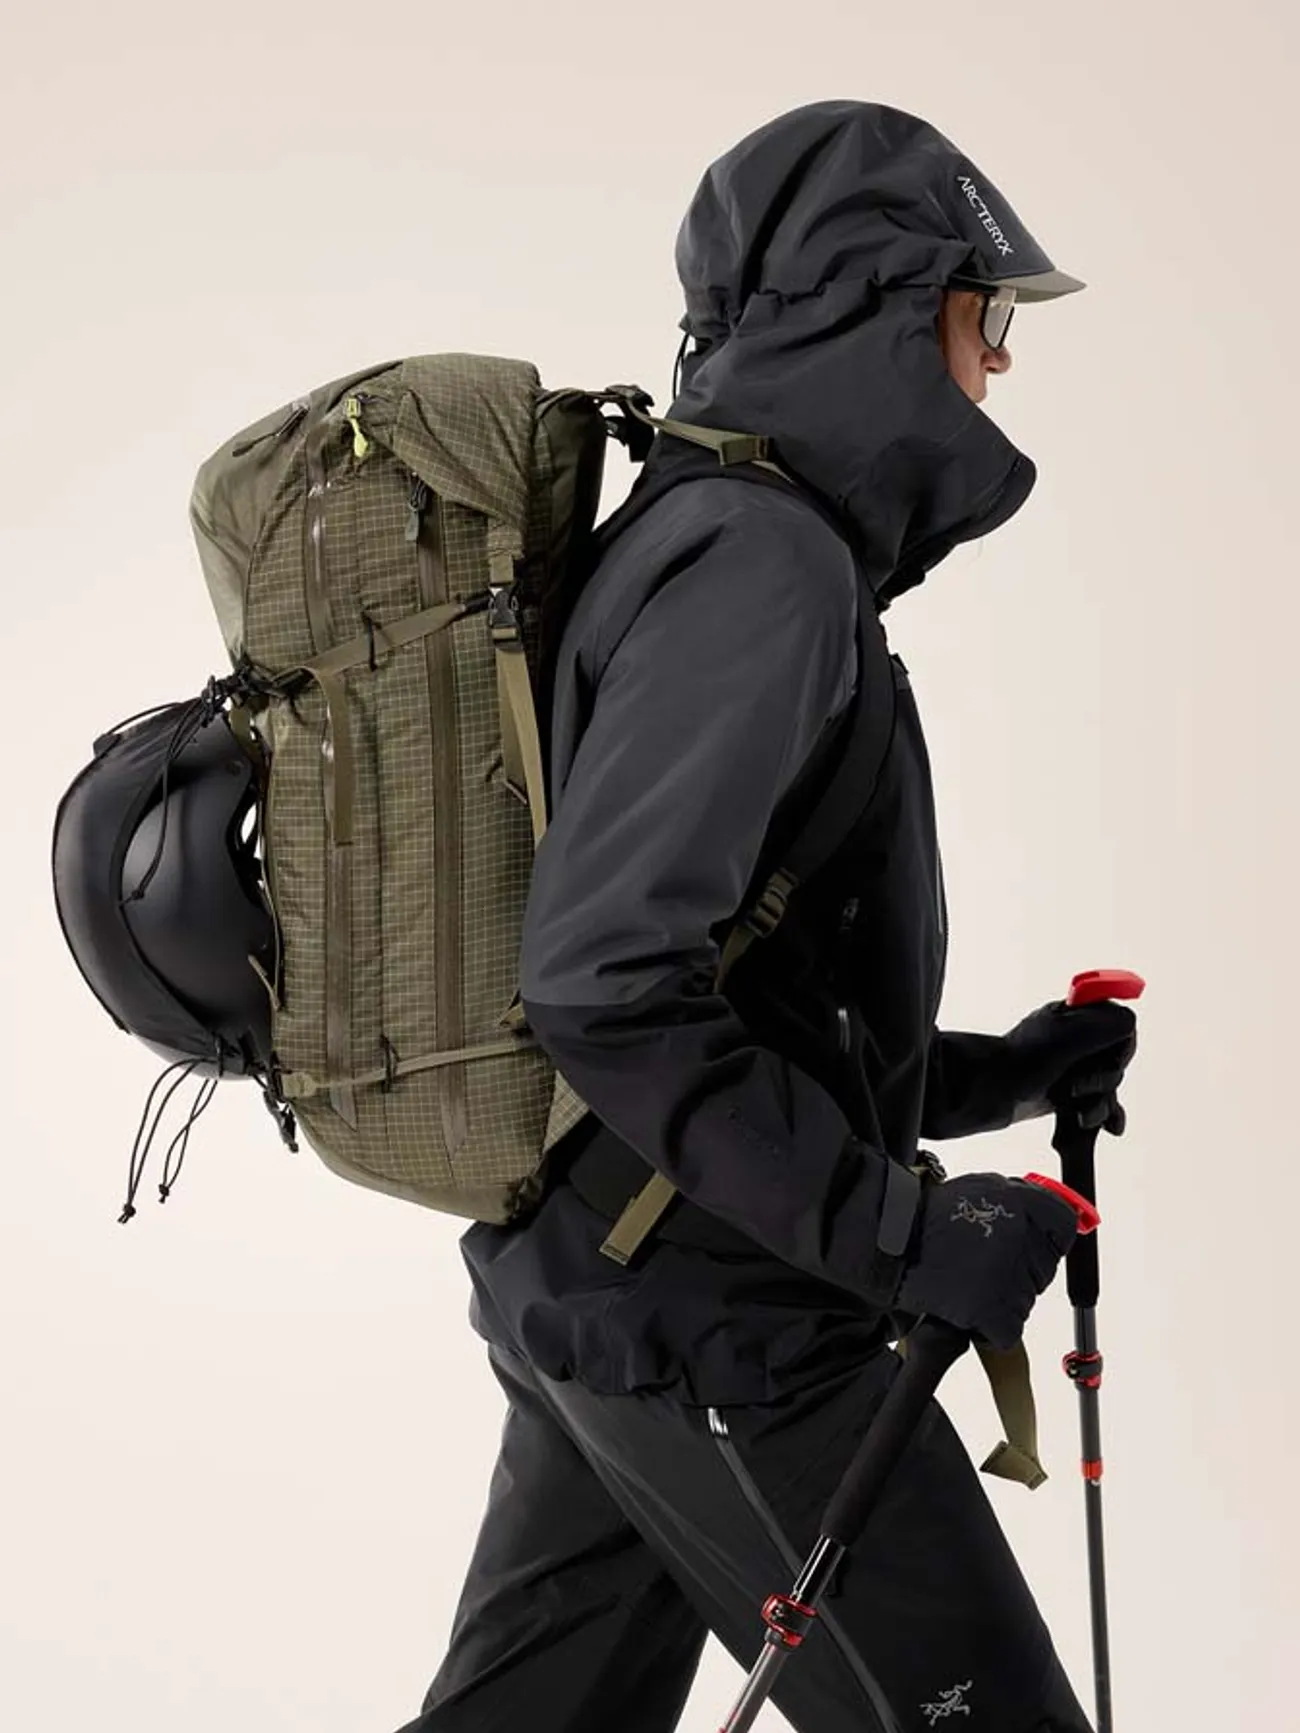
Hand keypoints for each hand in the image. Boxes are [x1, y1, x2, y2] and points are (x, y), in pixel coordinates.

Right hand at [894, 1171, 1077, 1350]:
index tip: (1038, 1247)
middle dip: (1019, 1274)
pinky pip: (1008, 1333)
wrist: (887, 1242)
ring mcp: (1008, 1273)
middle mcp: (1020, 1234)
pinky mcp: (993, 1308)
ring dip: (1002, 1301)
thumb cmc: (924, 1219)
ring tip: (965, 1282)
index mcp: (1018, 1200)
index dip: (1049, 1240)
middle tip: (982, 1266)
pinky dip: (990, 1330)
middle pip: (1044, 1270)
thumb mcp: (976, 1189)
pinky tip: (965, 1310)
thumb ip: (1015, 1201)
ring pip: (1026, 1303)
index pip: (1062, 1225)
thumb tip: (1045, 1219)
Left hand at [1001, 999, 1136, 1134]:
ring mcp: (1072, 1066)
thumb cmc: (1021, 1060)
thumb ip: (1107, 1023)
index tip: (1109, 1059)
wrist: (988, 1092)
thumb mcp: (1068, 1034)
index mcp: (1075, 1015)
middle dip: (1103, 1080)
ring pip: (1108, 1085)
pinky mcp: (1068, 1092)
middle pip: (1117, 1060)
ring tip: (1079, 1115)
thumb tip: (1130, 1023)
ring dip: (1100, 1103)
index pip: (1119, 1023)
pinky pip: (1099, 1103)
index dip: (1120, 1046)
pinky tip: (1111, 1128)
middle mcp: (1076, 1038)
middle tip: (1077, 1086)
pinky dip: (1106, 1115)